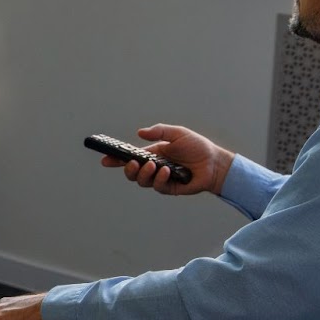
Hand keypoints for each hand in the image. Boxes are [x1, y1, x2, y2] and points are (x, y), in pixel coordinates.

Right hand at [100, 123, 233, 196]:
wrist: (215, 163)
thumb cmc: (197, 147)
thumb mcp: (177, 133)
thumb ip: (159, 132)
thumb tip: (139, 133)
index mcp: (152, 153)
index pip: (130, 157)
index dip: (116, 159)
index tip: (105, 159)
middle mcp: (154, 167)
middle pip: (131, 173)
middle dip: (128, 169)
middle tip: (133, 163)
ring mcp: (160, 179)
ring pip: (141, 181)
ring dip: (144, 174)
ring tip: (154, 165)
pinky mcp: (169, 188)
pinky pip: (157, 186)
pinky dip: (160, 179)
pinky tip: (167, 171)